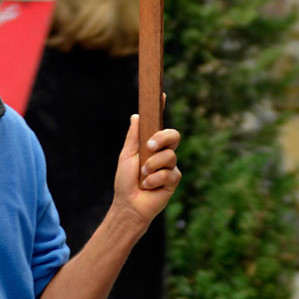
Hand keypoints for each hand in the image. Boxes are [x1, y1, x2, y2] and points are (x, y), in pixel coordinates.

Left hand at [113, 114, 180, 229]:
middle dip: (163, 138)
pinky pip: (170, 173)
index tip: (161, 94)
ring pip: (170, 155)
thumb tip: (136, 115)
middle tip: (149, 146)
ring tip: (143, 176)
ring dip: (152, 166)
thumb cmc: (125, 180)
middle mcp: (162, 153)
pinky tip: (149, 186)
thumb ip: (133, 136)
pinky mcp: (174, 180)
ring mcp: (169, 166)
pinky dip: (155, 179)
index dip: (160, 109)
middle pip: (173, 135)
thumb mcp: (127, 155)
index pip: (157, 124)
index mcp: (150, 144)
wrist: (129, 204)